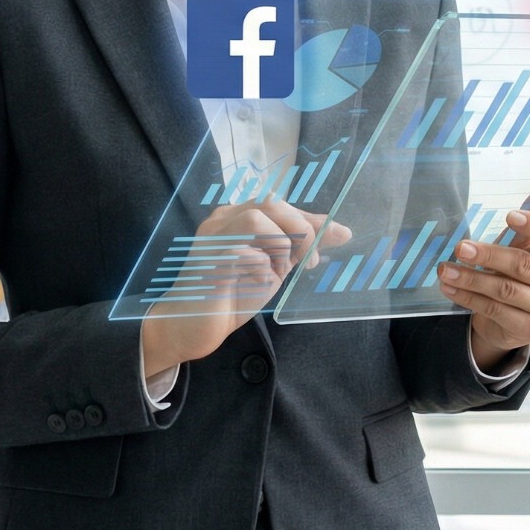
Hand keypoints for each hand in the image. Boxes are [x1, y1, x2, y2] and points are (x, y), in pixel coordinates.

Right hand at [139, 198, 351, 373]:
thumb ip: (298, 248)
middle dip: (302, 228)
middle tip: (311, 259)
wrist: (190, 326)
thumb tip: (339, 232)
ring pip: (260, 218)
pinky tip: (257, 284)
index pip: (280, 205)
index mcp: (235, 217)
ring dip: (281, 246)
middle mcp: (222, 220)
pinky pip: (249, 253)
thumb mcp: (272, 267)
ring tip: (275, 273)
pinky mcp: (210, 260)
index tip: (339, 234)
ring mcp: (213, 237)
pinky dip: (263, 268)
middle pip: (272, 203)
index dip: (311, 218)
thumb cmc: (229, 297)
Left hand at [436, 189, 529, 372]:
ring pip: (505, 290)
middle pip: (524, 265)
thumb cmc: (523, 274)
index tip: (509, 215)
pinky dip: (469, 298)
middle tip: (460, 248)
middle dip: (488, 255)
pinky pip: (495, 310)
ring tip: (445, 270)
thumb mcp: (525, 247)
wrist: (517, 319)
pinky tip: (451, 288)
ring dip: (471, 279)